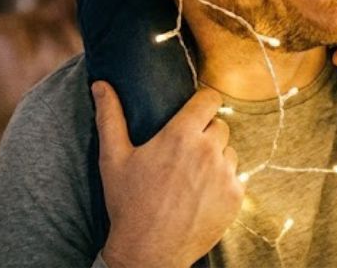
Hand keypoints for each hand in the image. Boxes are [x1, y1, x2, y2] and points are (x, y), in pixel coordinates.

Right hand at [94, 83, 242, 267]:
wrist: (148, 253)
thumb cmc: (128, 204)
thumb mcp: (113, 158)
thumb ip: (110, 117)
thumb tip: (100, 84)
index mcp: (181, 135)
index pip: (210, 99)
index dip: (203, 103)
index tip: (195, 112)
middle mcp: (208, 150)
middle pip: (219, 125)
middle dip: (205, 133)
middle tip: (184, 152)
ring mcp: (225, 174)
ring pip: (229, 151)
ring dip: (216, 157)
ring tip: (191, 176)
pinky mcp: (236, 197)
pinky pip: (236, 177)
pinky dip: (223, 182)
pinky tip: (201, 195)